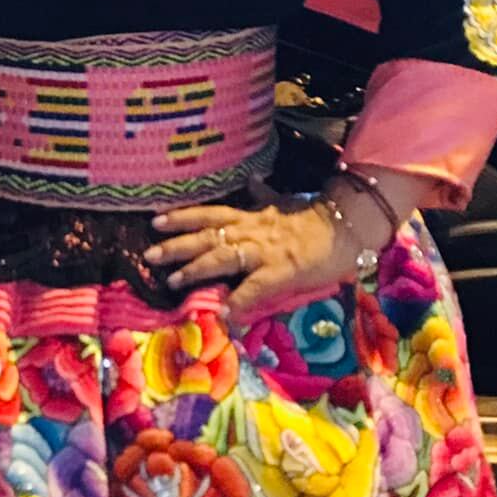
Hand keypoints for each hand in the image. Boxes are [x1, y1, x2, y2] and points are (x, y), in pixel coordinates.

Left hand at [142, 181, 360, 327]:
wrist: (347, 225)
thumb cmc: (315, 217)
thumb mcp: (284, 202)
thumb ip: (264, 197)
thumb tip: (252, 183)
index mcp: (251, 217)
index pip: (209, 215)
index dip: (181, 217)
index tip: (155, 220)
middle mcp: (252, 231)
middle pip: (207, 236)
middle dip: (176, 245)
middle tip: (149, 254)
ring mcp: (265, 251)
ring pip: (223, 257)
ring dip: (196, 269)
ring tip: (173, 281)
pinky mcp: (282, 271)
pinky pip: (255, 287)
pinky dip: (238, 299)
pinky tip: (223, 313)